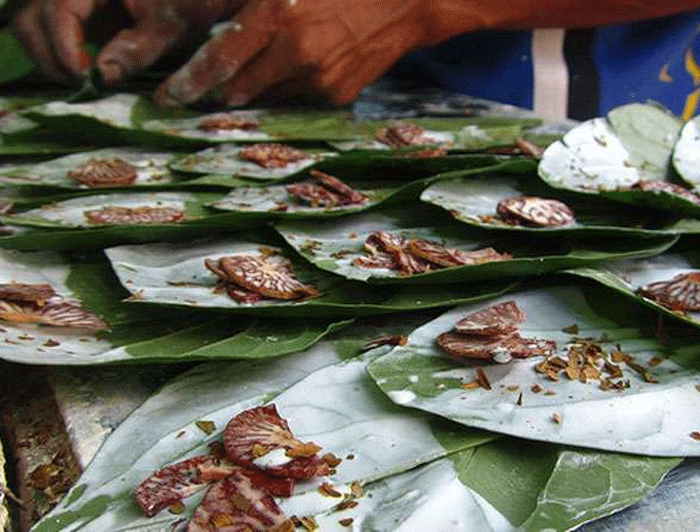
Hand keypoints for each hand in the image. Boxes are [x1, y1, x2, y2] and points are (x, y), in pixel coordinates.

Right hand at [11, 0, 241, 85]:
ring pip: (31, 26)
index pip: (57, 10)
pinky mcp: (77, 10)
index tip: (87, 79)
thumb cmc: (188, 2)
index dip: (65, 49)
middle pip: (31, 20)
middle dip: (52, 59)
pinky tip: (85, 71)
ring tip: (83, 82)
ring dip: (50, 58)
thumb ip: (135, 51)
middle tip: (85, 87)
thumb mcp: (167, 27)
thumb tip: (100, 78)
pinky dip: (58, 53)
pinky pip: (46, 30)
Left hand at [153, 0, 427, 106]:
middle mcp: (294, 51)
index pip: (219, 60)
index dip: (189, 82)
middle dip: (216, 93)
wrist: (404, 1)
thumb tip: (216, 36)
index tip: (167, 98)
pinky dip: (289, 85)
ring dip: (255, 86)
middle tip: (198, 94)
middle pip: (237, 88)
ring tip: (266, 66)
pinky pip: (296, 98)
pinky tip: (304, 64)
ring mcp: (317, 78)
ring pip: (266, 95)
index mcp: (276, 11)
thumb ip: (249, 6)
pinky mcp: (335, 95)